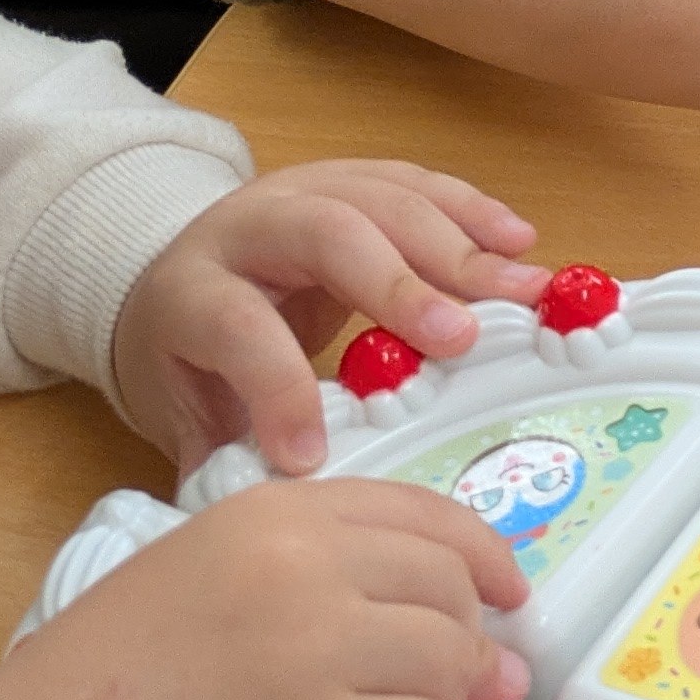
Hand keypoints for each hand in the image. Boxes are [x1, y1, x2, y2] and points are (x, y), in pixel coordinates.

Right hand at [0, 475, 526, 699]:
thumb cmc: (111, 682)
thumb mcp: (203, 571)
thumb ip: (313, 571)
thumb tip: (444, 615)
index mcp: (275, 514)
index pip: (422, 514)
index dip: (480, 555)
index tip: (505, 590)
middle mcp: (306, 568)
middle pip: (450, 590)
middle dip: (470, 640)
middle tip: (467, 682)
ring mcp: (319, 652)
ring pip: (453, 666)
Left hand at [109, 160, 544, 475]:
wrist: (176, 274)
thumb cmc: (190, 352)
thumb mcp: (185, 411)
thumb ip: (224, 460)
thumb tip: (268, 519)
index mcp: (192, 294)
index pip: (236, 327)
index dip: (281, 386)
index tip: (319, 452)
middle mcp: (247, 228)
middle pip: (325, 234)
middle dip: (399, 285)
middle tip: (462, 341)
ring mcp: (304, 191)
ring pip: (383, 199)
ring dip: (460, 244)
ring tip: (523, 290)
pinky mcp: (352, 180)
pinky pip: (416, 183)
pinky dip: (472, 211)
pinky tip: (517, 241)